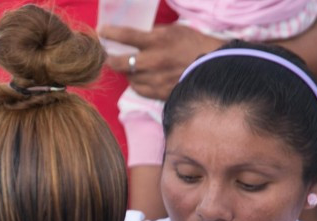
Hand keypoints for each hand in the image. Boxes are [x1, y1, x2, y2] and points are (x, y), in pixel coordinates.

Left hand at [101, 23, 220, 99]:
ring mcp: (155, 79)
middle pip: (120, 62)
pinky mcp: (159, 93)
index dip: (110, 33)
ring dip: (126, 71)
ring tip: (129, 66)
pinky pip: (139, 89)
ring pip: (128, 77)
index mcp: (157, 40)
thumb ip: (154, 32)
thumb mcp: (175, 31)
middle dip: (110, 59)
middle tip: (108, 56)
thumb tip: (136, 35)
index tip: (101, 31)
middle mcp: (153, 61)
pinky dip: (136, 83)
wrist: (214, 68)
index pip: (126, 35)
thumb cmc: (196, 45)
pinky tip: (140, 78)